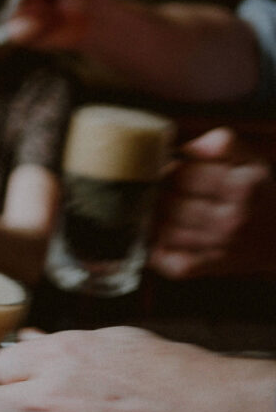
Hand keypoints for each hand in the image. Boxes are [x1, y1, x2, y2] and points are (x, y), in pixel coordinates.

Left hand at [151, 127, 275, 278]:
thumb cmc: (259, 194)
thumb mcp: (251, 161)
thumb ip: (224, 144)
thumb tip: (190, 148)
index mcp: (243, 188)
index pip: (183, 176)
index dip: (168, 170)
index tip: (168, 170)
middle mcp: (233, 220)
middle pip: (170, 204)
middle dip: (158, 194)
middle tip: (158, 190)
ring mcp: (221, 247)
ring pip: (165, 231)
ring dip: (153, 219)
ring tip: (157, 210)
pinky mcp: (210, 267)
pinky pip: (172, 262)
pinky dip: (156, 252)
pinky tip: (155, 238)